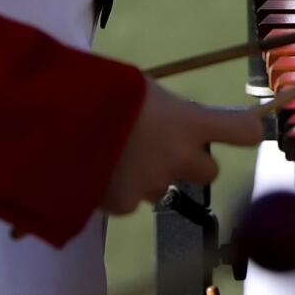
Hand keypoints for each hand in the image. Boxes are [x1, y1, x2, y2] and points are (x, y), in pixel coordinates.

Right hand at [101, 79, 263, 214]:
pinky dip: (119, 191)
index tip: (240, 128)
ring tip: (117, 156)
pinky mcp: (124, 204)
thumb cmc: (100, 92)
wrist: (49, 122)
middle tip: (163, 147)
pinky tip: (97, 171)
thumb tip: (177, 119)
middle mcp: (181, 157)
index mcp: (191, 122)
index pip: (244, 132)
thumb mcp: (144, 90)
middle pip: (209, 171)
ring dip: (150, 176)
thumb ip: (168, 110)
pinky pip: (131, 201)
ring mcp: (153, 183)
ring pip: (165, 187)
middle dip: (191, 162)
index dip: (245, 131)